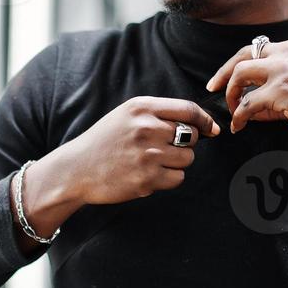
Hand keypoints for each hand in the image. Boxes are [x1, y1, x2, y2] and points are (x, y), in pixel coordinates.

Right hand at [59, 95, 221, 204]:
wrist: (76, 169)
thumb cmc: (104, 142)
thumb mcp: (126, 115)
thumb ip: (158, 114)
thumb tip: (201, 125)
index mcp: (141, 108)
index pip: (188, 109)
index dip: (205, 120)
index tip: (211, 129)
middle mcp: (146, 128)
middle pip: (191, 136)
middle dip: (185, 144)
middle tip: (164, 149)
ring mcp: (147, 154)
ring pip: (187, 158)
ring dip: (176, 162)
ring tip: (152, 162)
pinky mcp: (147, 178)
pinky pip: (178, 178)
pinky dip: (169, 178)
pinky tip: (149, 174)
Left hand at [204, 35, 287, 195]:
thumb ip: (284, 88)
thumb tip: (254, 104)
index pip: (263, 49)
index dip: (247, 66)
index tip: (234, 79)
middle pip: (244, 53)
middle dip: (225, 72)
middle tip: (213, 87)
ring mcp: (285, 68)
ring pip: (241, 74)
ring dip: (231, 94)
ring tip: (231, 110)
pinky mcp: (281, 90)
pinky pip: (248, 103)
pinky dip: (239, 115)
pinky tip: (239, 126)